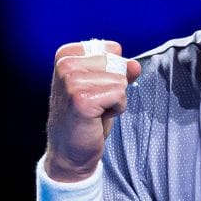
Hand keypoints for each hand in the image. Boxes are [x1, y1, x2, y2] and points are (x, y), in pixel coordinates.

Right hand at [45, 40, 140, 180]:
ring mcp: (71, 81)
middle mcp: (65, 64)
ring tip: (95, 112)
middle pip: (117, 63)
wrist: (70, 151)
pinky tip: (97, 118)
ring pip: (120, 80)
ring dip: (115, 100)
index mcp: (66, 55)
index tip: (94, 89)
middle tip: (95, 104)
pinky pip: (120, 94)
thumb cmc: (86, 118)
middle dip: (114, 86)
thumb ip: (120, 70)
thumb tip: (135, 65)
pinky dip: (116, 109)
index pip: (112, 49)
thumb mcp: (103, 87)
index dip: (112, 72)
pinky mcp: (82, 99)